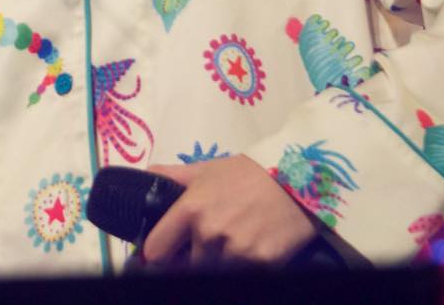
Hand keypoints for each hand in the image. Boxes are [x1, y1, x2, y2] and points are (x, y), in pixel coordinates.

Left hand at [140, 155, 324, 267]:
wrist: (299, 179)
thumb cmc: (247, 173)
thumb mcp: (205, 169)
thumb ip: (171, 176)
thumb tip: (144, 178)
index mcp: (191, 209)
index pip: (156, 249)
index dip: (158, 253)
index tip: (164, 252)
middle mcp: (210, 233)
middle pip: (187, 265)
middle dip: (192, 258)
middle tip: (207, 245)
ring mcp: (237, 252)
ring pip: (214, 272)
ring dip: (218, 262)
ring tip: (231, 243)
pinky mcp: (263, 265)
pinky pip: (243, 274)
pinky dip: (244, 267)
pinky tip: (251, 248)